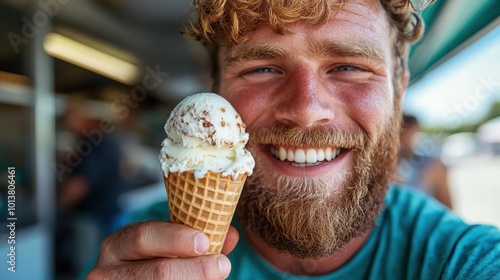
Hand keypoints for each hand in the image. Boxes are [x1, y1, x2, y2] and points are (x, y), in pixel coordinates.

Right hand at [86, 221, 238, 278]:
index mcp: (117, 246)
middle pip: (157, 271)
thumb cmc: (152, 265)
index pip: (143, 236)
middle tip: (222, 266)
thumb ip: (195, 242)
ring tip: (217, 277)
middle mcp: (106, 272)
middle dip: (194, 269)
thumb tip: (230, 234)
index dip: (176, 238)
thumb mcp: (166, 250)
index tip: (205, 242)